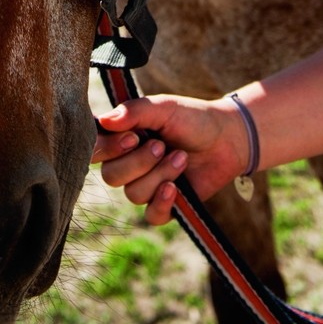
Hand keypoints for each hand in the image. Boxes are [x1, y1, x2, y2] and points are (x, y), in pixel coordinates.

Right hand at [91, 93, 248, 223]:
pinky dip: (163, 202)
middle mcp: (128, 164)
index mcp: (122, 139)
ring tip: (181, 157)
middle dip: (139, 162)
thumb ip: (135, 111)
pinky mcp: (165, 205)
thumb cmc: (192, 118)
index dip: (109, 149)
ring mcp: (146, 186)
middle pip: (111, 176)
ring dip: (160, 174)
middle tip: (162, 145)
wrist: (227, 138)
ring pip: (134, 194)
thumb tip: (105, 120)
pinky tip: (176, 188)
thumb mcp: (164, 108)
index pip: (95, 151)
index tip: (133, 137)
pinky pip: (151, 215)